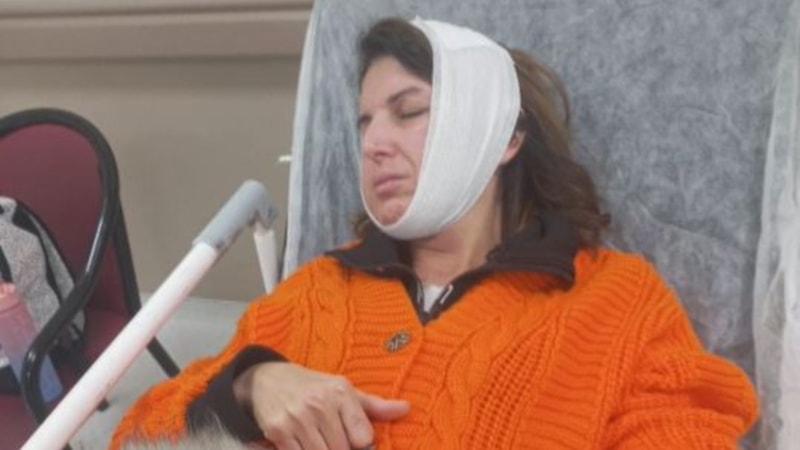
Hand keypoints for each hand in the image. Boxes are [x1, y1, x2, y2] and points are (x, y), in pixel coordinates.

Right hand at [234, 362, 409, 449]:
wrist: (267, 379)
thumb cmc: (314, 387)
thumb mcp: (344, 389)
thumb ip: (374, 406)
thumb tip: (407, 409)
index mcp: (340, 392)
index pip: (364, 437)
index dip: (363, 446)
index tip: (357, 442)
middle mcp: (319, 404)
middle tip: (335, 439)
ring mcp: (297, 419)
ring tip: (322, 441)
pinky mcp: (278, 432)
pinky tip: (305, 444)